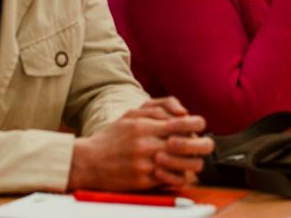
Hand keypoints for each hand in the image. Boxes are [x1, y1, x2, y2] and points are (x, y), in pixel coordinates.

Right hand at [67, 106, 211, 190]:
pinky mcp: (143, 181)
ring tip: (191, 159)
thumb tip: (183, 113)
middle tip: (203, 145)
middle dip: (202, 145)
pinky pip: (172, 180)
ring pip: (185, 165)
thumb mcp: (132, 114)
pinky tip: (176, 170)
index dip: (198, 124)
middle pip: (190, 146)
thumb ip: (159, 108)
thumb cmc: (112, 137)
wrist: (87, 162)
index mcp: (146, 126)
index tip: (198, 127)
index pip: (184, 123)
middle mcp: (147, 145)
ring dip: (193, 162)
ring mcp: (146, 164)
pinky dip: (179, 175)